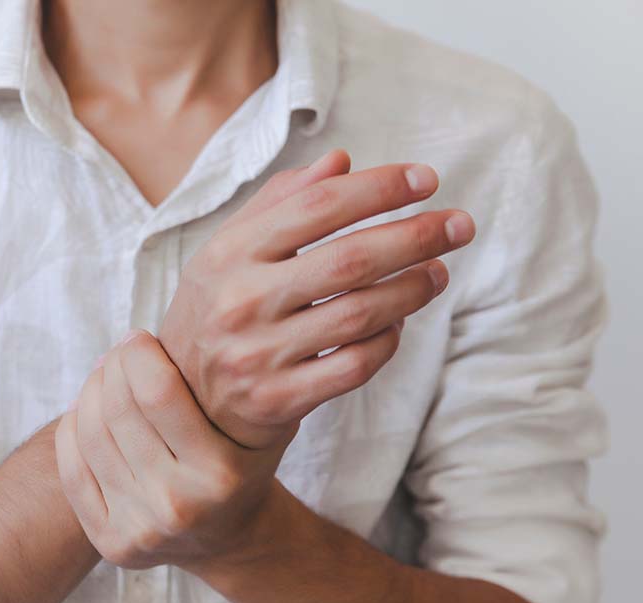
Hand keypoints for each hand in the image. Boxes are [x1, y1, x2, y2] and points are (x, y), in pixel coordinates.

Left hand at [55, 329, 284, 568]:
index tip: (139, 339)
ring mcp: (141, 528)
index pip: (156, 392)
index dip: (137, 353)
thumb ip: (241, 377)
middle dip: (112, 366)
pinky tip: (87, 411)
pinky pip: (73, 469)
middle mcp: (178, 504)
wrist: (232, 536)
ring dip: (90, 391)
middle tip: (120, 354)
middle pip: (118, 409)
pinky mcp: (112, 542)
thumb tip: (187, 324)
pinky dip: (72, 429)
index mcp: (219, 472)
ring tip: (105, 376)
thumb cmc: (245, 462)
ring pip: (90, 433)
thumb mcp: (265, 421)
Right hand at [159, 149, 475, 448]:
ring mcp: (259, 354)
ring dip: (412, 289)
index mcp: (229, 253)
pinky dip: (388, 341)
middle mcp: (241, 301)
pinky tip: (400, 322)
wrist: (184, 402)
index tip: (426, 179)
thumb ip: (280, 203)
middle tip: (459, 224)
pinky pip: (355, 366)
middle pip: (350, 260)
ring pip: (360, 314)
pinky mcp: (279, 399)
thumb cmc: (218, 311)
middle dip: (415, 236)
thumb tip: (341, 161)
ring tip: (437, 272)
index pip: (318, 206)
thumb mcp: (229, 252)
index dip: (379, 189)